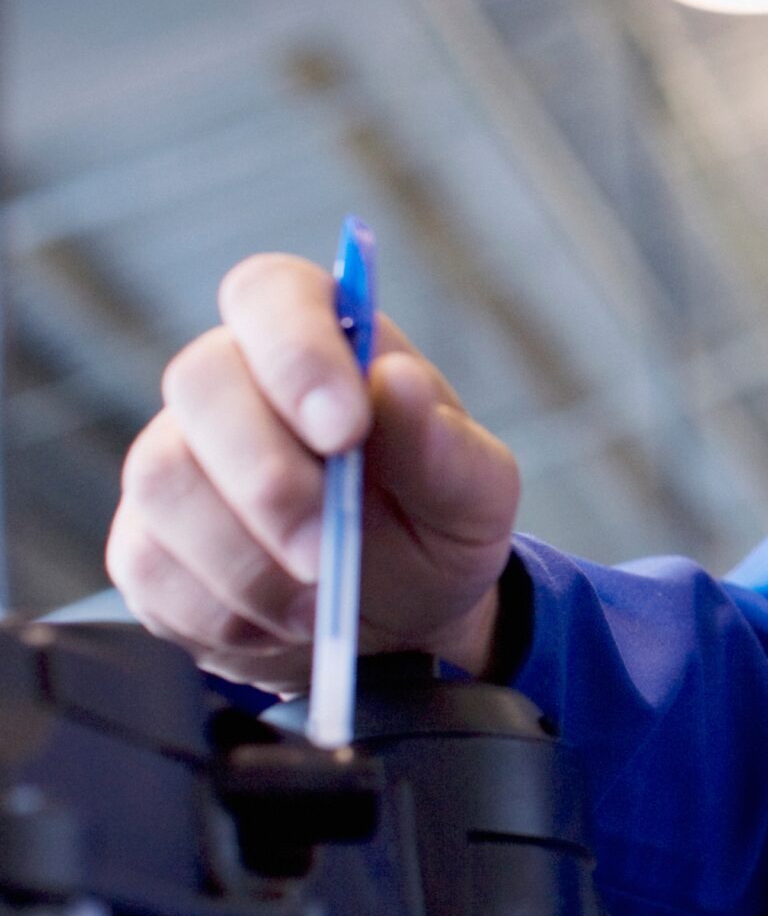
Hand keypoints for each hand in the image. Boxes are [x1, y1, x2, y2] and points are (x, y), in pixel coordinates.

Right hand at [106, 253, 521, 690]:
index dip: (296, 352)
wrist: (400, 620)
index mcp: (323, 341)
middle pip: (200, 381)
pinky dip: (225, 608)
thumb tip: (398, 384)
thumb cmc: (434, 528)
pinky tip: (281, 620)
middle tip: (327, 549)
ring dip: (248, 556)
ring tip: (319, 596)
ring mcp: (176, 457)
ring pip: (163, 479)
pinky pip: (149, 564)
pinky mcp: (144, 540)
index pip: (271, 294)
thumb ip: (448, 447)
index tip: (345, 428)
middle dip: (268, 478)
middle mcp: (233, 382)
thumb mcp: (475, 497)